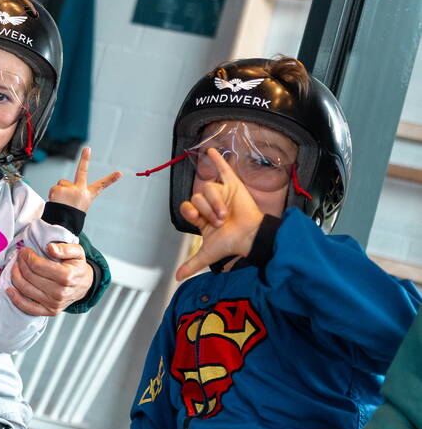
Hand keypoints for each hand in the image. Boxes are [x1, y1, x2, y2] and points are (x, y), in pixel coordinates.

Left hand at [6, 242, 93, 315]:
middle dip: (20, 263)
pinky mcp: (49, 311)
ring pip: (25, 289)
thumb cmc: (77, 267)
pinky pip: (28, 308)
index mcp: (66, 276)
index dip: (27, 256)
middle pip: (29, 276)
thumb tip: (50, 248)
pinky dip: (16, 299)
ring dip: (16, 276)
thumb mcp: (77, 252)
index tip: (25, 251)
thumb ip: (65, 248)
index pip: (37, 265)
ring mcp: (53, 304)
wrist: (84, 285)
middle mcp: (59, 292)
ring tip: (16, 266)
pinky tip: (9, 290)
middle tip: (20, 256)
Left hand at [48, 147, 121, 211]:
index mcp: (87, 195)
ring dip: (59, 192)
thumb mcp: (76, 205)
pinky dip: (53, 195)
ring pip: (62, 184)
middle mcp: (80, 191)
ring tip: (61, 203)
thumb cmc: (70, 215)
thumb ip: (72, 192)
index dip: (110, 179)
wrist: (61, 225)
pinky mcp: (59, 190)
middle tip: (87, 148)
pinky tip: (56, 203)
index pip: (101, 186)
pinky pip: (54, 189)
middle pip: (82, 171)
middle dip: (86, 159)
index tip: (120, 173)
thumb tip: (60, 186)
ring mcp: (70, 189)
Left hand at [175, 147, 263, 280]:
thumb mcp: (208, 254)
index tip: (201, 221)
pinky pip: (223, 169)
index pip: (187, 207)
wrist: (250, 237)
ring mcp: (221, 193)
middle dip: (207, 210)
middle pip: (197, 197)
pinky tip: (210, 150)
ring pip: (208, 188)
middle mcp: (209, 204)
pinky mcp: (234, 185)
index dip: (192, 212)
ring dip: (215, 202)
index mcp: (202, 217)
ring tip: (226, 213)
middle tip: (220, 220)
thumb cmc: (231, 244)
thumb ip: (192, 264)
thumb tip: (176, 278)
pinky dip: (217, 159)